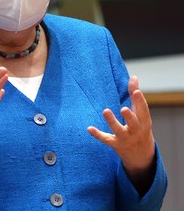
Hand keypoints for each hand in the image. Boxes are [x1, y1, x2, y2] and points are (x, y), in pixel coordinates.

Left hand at [87, 76, 155, 193]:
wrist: (142, 156)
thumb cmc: (140, 129)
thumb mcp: (141, 115)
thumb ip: (136, 96)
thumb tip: (134, 77)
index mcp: (144, 122)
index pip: (143, 111)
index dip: (140, 101)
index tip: (136, 91)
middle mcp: (136, 131)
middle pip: (134, 123)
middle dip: (129, 116)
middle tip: (123, 108)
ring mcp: (126, 139)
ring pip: (119, 131)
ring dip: (112, 122)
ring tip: (106, 111)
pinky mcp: (115, 145)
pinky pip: (106, 140)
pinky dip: (98, 134)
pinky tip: (89, 128)